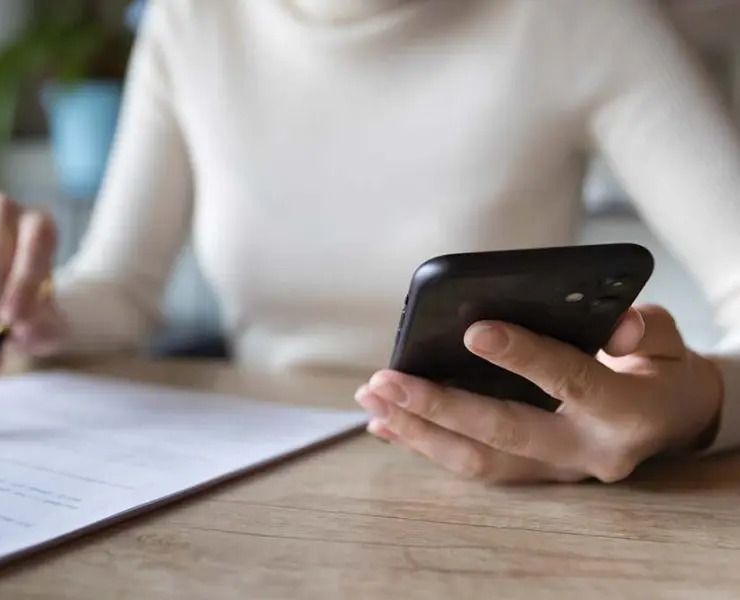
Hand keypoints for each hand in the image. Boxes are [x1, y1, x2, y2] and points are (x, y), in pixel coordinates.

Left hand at [356, 304, 723, 483]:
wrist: (671, 420)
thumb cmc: (661, 370)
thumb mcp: (668, 341)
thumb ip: (648, 329)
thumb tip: (618, 322)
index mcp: (627, 412)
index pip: (571, 381)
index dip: (524, 357)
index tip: (473, 332)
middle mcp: (587, 451)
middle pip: (504, 434)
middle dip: (439, 407)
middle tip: (386, 380)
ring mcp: (557, 471)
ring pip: (478, 461)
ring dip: (419, 432)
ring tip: (373, 401)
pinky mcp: (533, 474)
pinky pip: (473, 465)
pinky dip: (427, 444)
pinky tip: (387, 424)